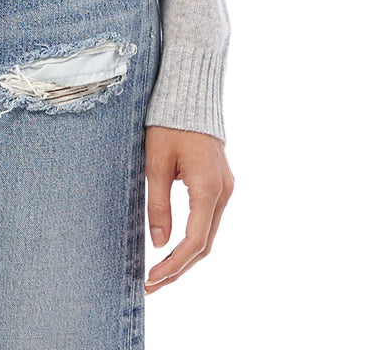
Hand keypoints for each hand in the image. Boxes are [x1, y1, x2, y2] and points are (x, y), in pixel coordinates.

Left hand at [143, 125, 234, 292]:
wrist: (190, 93)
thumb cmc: (168, 123)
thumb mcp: (155, 162)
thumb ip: (158, 204)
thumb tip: (159, 244)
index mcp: (208, 188)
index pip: (194, 242)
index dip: (173, 266)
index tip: (150, 278)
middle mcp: (223, 192)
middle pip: (204, 244)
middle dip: (178, 268)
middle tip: (151, 284)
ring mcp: (225, 188)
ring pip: (208, 234)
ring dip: (186, 255)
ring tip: (159, 271)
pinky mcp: (220, 183)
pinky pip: (209, 219)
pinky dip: (193, 238)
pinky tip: (174, 247)